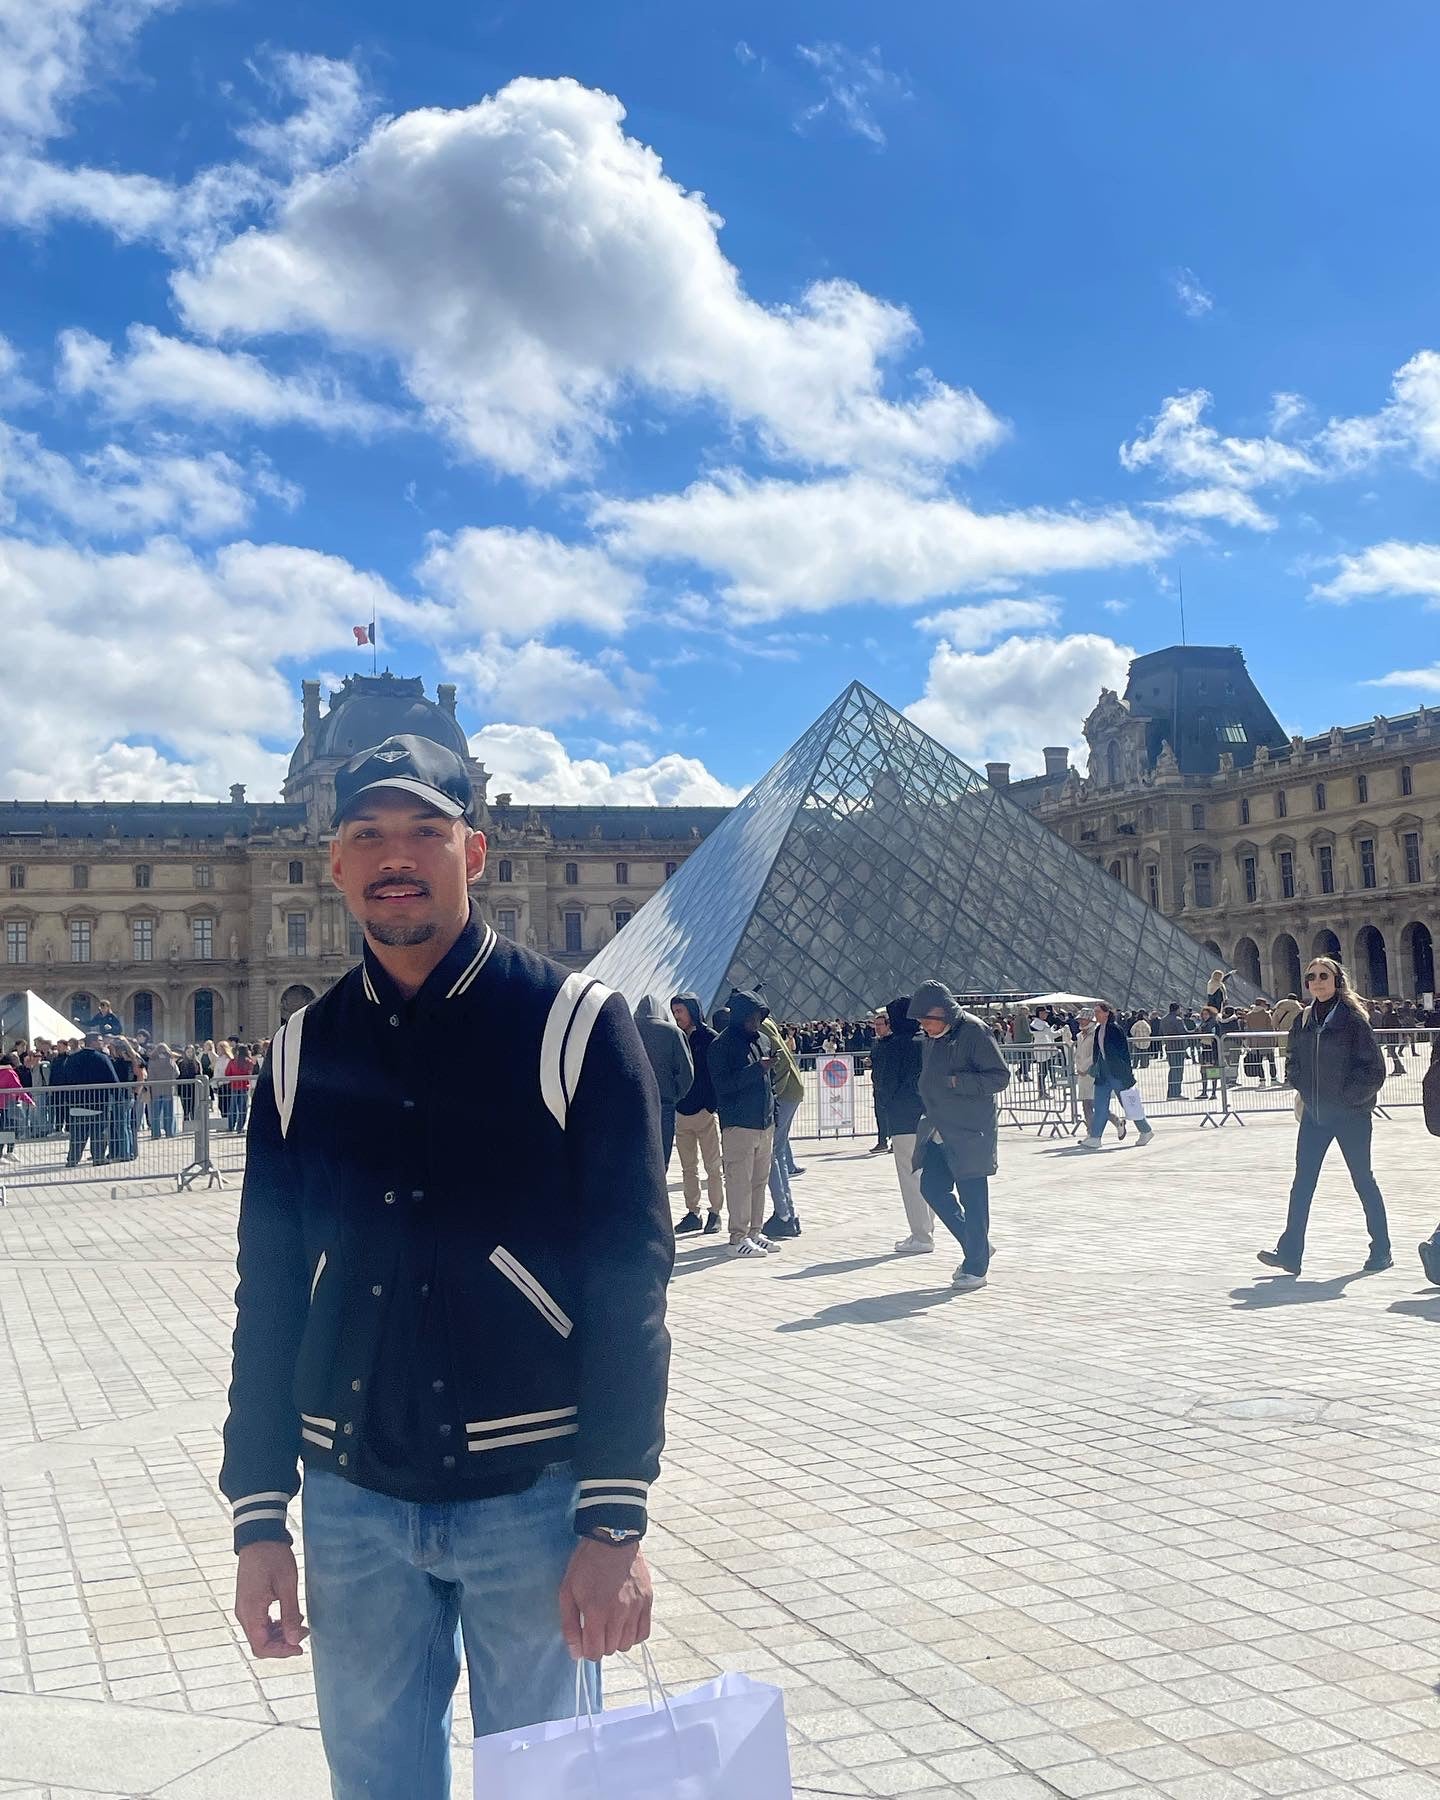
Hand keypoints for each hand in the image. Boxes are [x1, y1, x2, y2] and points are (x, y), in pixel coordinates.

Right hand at [234, 1541, 308, 1657]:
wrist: (260, 1536)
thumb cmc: (274, 1557)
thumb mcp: (287, 1585)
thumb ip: (290, 1614)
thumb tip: (294, 1641)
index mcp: (250, 1611)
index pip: (261, 1647)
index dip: (281, 1652)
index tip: (300, 1648)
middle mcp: (243, 1613)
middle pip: (260, 1643)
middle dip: (282, 1644)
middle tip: (304, 1633)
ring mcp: (244, 1608)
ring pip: (260, 1634)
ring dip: (279, 1635)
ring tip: (299, 1624)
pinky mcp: (248, 1602)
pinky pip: (260, 1623)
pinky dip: (274, 1626)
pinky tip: (289, 1617)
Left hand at [558, 1538, 652, 1659]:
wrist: (612, 1538)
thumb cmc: (586, 1564)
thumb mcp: (567, 1592)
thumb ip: (570, 1626)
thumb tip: (576, 1654)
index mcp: (596, 1611)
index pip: (594, 1652)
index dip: (587, 1651)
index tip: (585, 1640)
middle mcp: (618, 1613)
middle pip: (611, 1650)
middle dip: (600, 1644)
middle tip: (596, 1628)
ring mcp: (636, 1608)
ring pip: (627, 1644)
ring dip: (616, 1640)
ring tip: (610, 1625)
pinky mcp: (647, 1601)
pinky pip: (643, 1633)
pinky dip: (633, 1635)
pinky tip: (625, 1625)